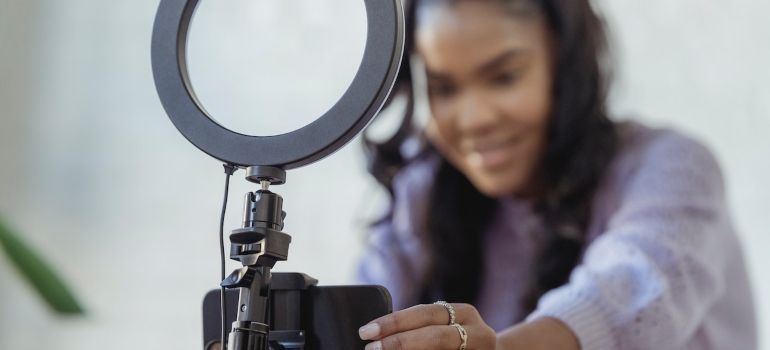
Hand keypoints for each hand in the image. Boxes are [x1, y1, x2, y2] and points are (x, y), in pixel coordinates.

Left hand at [358, 303, 496, 349]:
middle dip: (398, 343)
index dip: (394, 322)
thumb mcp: (444, 326)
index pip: (425, 314)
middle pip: (434, 337)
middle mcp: (479, 333)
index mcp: (465, 313)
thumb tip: (376, 334)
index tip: (367, 331)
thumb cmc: (456, 341)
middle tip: (370, 349)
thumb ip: (420, 327)